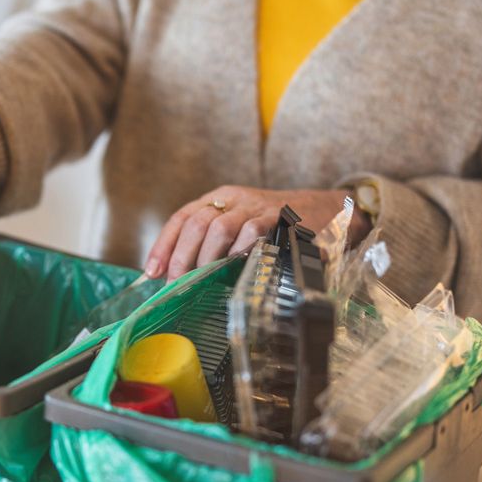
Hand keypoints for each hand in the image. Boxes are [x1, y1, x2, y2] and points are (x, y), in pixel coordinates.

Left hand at [144, 186, 370, 280]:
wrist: (328, 210)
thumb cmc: (277, 226)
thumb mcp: (241, 227)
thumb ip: (213, 245)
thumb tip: (177, 277)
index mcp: (220, 198)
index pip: (182, 217)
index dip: (164, 244)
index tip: (152, 272)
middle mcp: (234, 199)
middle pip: (196, 222)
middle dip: (181, 256)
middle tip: (177, 282)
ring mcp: (257, 206)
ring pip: (219, 226)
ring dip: (207, 257)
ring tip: (203, 278)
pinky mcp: (279, 218)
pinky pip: (252, 231)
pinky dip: (239, 251)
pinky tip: (235, 266)